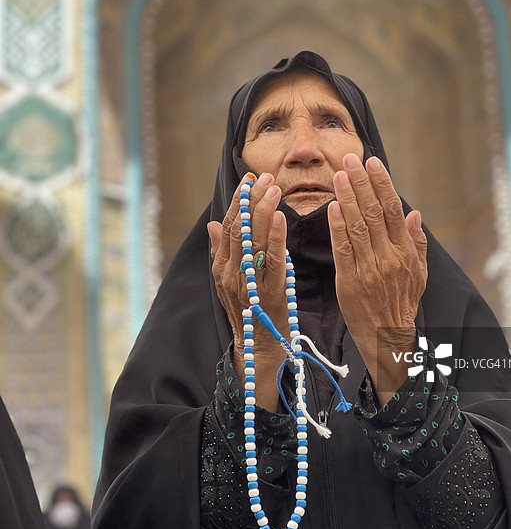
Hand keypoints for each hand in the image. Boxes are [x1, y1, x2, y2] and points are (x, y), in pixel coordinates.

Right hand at [207, 173, 288, 379]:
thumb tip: (212, 224)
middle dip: (251, 200)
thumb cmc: (250, 312)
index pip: (228, 226)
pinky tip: (280, 217)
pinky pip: (271, 261)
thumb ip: (222, 253)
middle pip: (239, 229)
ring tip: (274, 188)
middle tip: (265, 177)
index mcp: (222, 268)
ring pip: (253, 240)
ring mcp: (248, 284)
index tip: (250, 179)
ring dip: (263, 211)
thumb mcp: (230, 282)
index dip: (238, 201)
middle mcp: (230, 274)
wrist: (259, 351)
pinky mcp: (269, 293)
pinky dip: (275, 237)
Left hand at [327, 154, 427, 399]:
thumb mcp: (419, 273)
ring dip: (347, 198)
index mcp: (406, 252)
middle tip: (350, 159)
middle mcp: (389, 257)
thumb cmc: (402, 302)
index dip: (382, 184)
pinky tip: (333, 206)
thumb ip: (416, 242)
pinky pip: (343, 249)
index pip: (393, 210)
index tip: (373, 163)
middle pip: (374, 212)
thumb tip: (415, 213)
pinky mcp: (349, 281)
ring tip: (339, 175)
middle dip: (361, 183)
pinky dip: (337, 226)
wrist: (388, 338)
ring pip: (357, 226)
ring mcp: (369, 269)